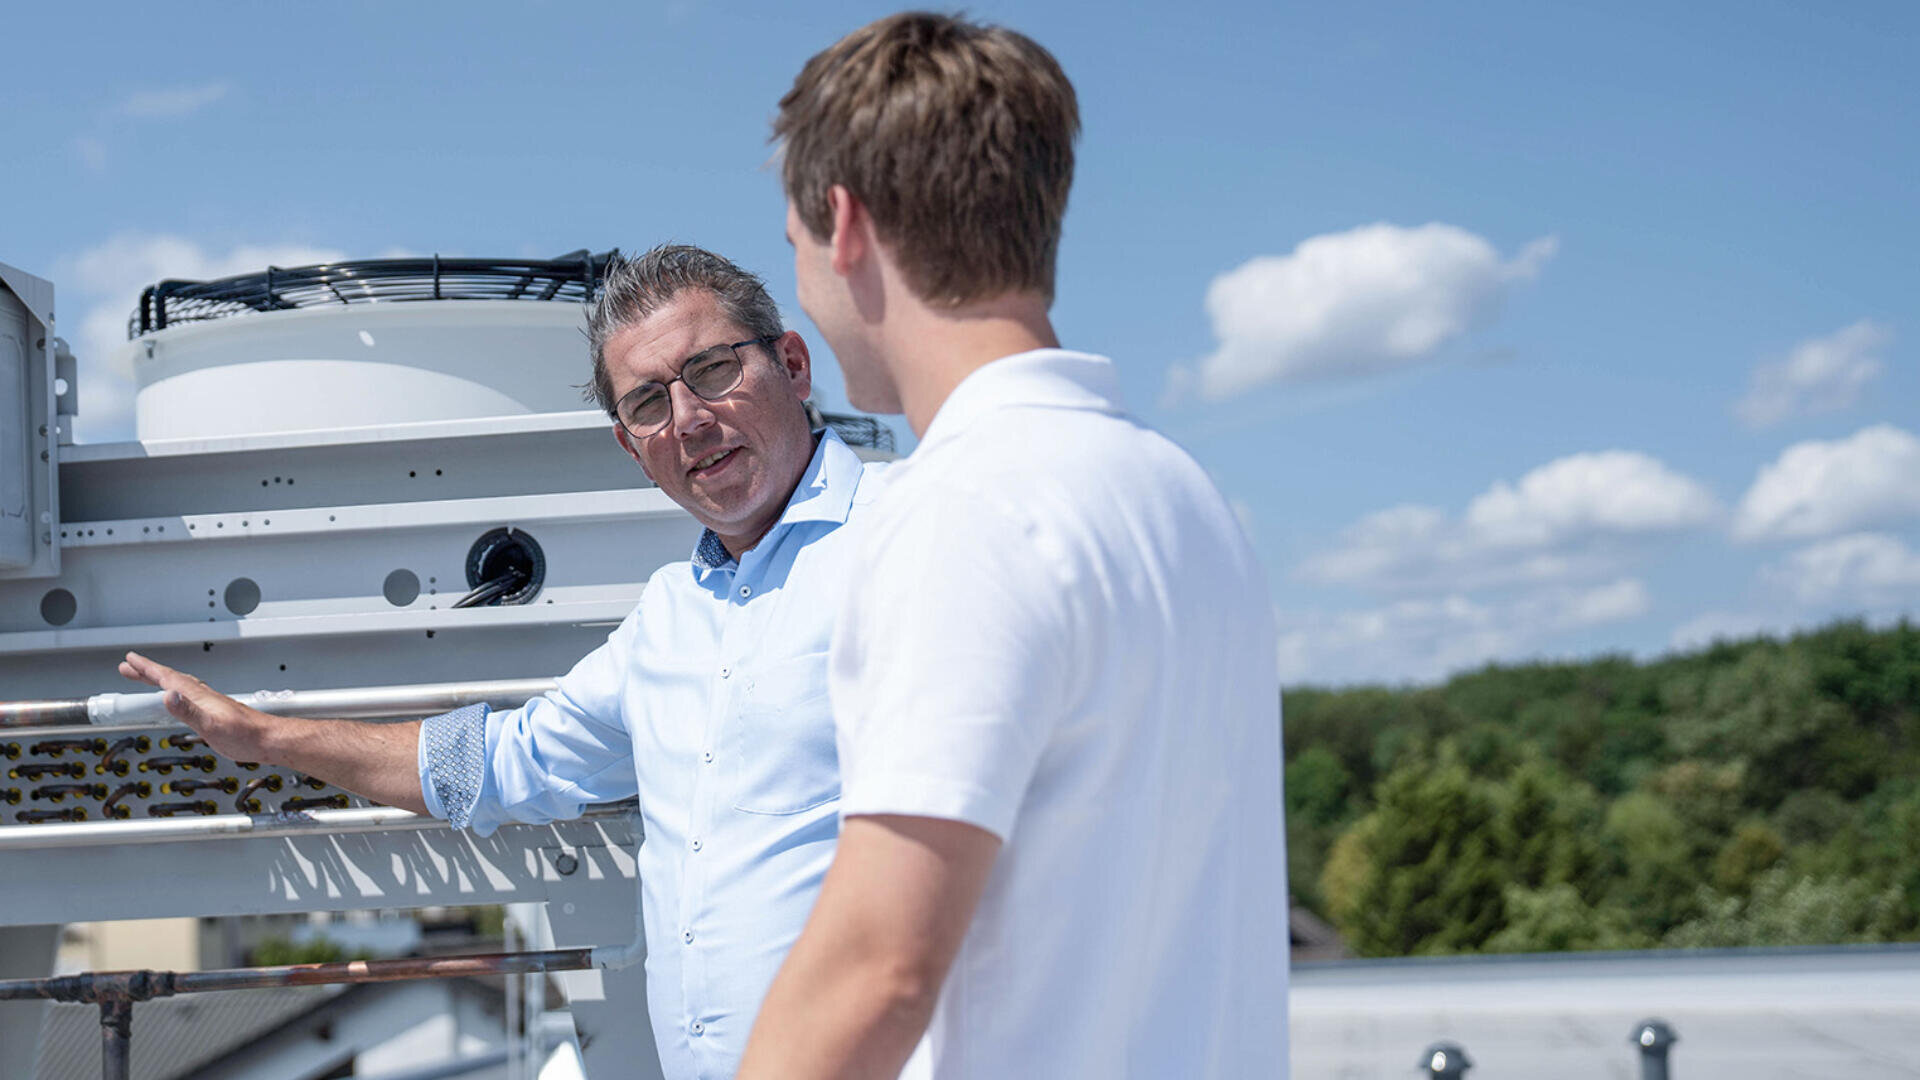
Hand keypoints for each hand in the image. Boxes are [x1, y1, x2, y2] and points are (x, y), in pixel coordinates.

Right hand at [118, 652, 277, 765]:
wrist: (267, 739)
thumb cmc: (244, 734)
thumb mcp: (210, 726)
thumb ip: (189, 711)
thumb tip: (168, 696)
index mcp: (198, 696)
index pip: (168, 677)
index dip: (148, 668)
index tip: (130, 659)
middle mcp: (203, 695)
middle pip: (170, 678)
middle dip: (148, 672)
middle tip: (128, 666)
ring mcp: (209, 702)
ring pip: (179, 686)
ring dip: (161, 680)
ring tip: (146, 679)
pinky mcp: (214, 711)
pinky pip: (188, 696)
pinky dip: (176, 692)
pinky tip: (177, 698)